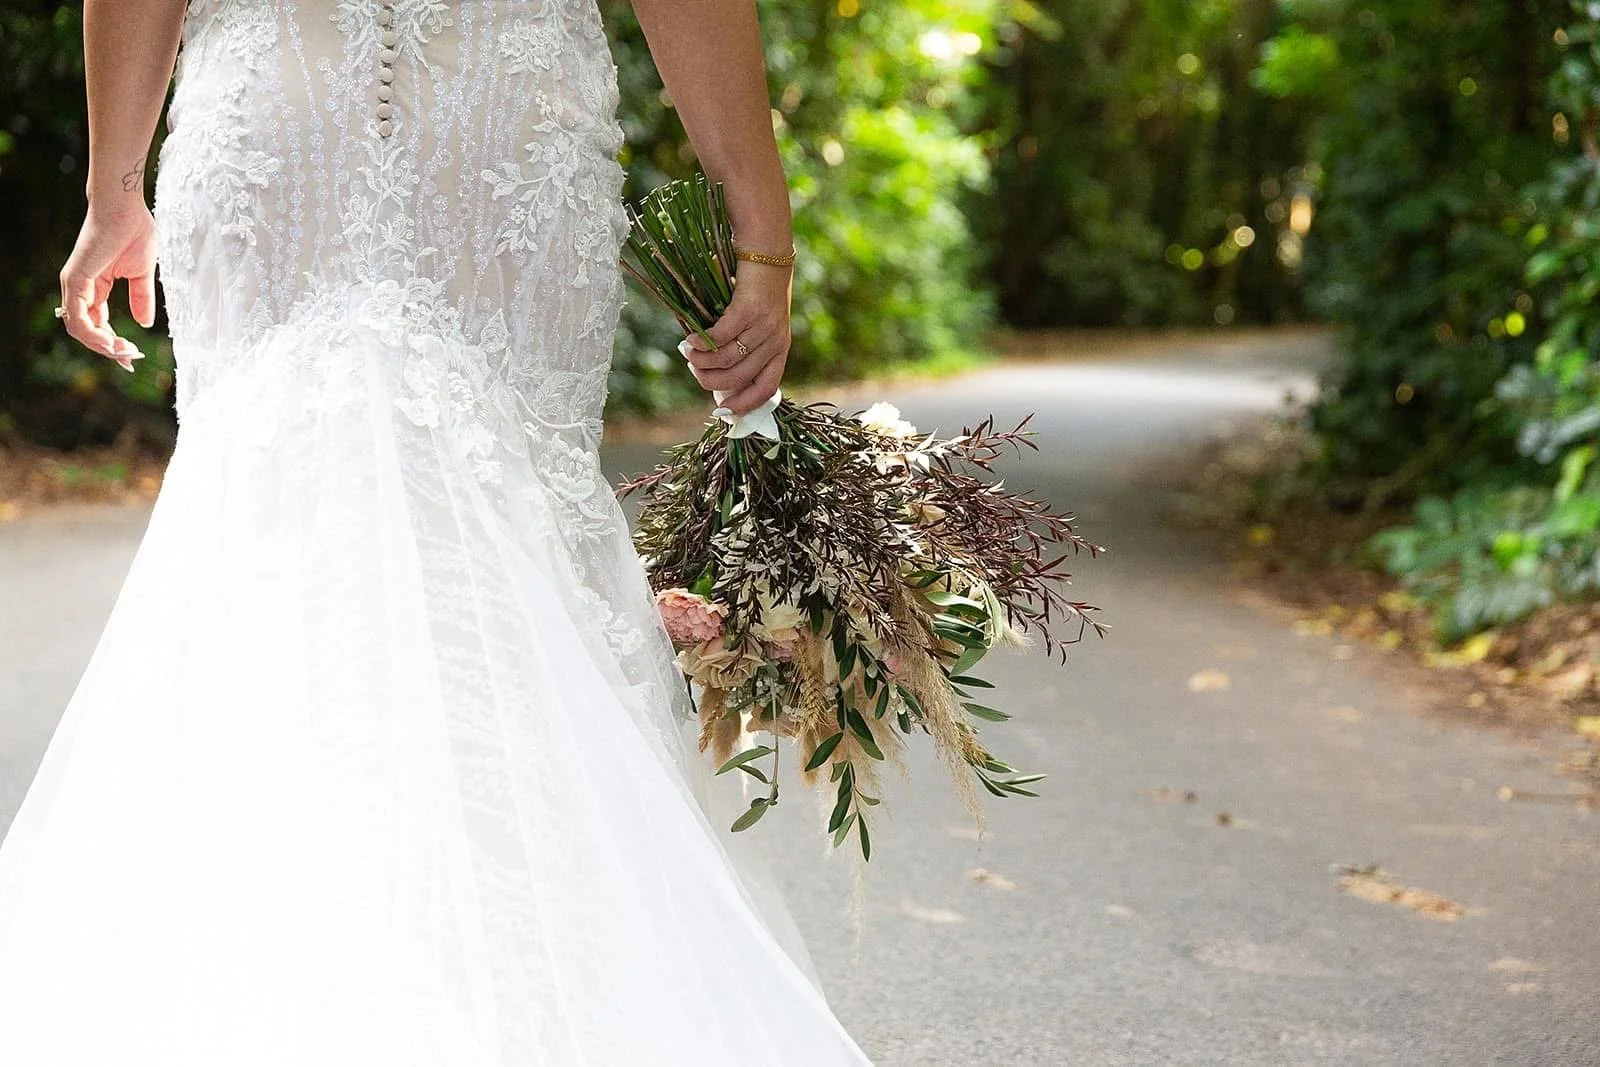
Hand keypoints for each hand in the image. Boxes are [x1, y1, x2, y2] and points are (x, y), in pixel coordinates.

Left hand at [58, 202, 158, 372]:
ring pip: (78, 329)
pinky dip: (92, 335)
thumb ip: (141, 298)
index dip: (113, 342)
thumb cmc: (133, 232)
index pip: (97, 323)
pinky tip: (111, 342)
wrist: (124, 208)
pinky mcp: (75, 280)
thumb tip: (145, 323)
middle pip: (86, 331)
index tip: (133, 355)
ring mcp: (74, 284)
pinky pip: (77, 317)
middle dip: (108, 349)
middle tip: (131, 358)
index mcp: (94, 286)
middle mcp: (79, 288)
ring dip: (101, 347)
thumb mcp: (141, 274)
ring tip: (124, 352)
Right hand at [680, 259, 791, 415]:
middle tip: (694, 369)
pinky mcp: (748, 309)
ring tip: (688, 353)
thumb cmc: (757, 289)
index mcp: (780, 349)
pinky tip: (690, 339)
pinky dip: (701, 341)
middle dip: (711, 380)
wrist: (766, 251)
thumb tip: (715, 374)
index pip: (767, 389)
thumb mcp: (759, 323)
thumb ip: (744, 348)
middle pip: (740, 378)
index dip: (744, 404)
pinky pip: (720, 336)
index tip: (722, 411)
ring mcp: (764, 326)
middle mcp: (775, 341)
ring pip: (727, 359)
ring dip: (702, 361)